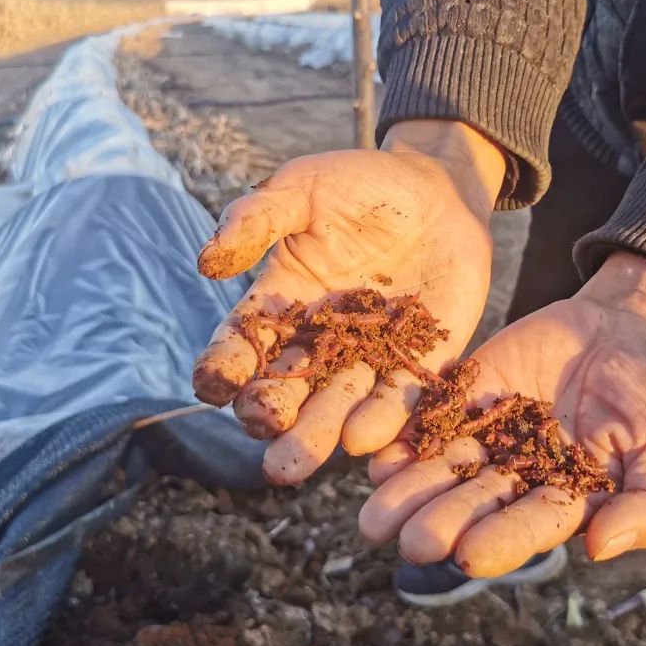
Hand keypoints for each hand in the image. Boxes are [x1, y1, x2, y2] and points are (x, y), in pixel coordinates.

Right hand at [193, 121, 505, 484]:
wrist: (439, 189)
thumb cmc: (359, 185)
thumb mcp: (302, 188)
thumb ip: (256, 218)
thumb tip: (207, 262)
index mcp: (280, 304)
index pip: (242, 344)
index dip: (223, 366)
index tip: (212, 385)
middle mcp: (318, 342)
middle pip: (286, 389)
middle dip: (269, 416)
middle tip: (263, 434)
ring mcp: (370, 356)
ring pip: (337, 406)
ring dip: (316, 434)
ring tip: (297, 460)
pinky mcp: (419, 361)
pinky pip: (398, 397)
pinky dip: (381, 419)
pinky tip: (363, 438)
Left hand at [358, 253, 645, 573]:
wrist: (627, 325)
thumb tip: (600, 549)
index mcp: (565, 500)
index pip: (530, 526)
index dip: (501, 541)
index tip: (469, 557)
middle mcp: (516, 475)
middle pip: (473, 503)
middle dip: (440, 523)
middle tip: (409, 542)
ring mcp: (487, 432)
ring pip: (440, 465)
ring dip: (407, 490)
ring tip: (376, 513)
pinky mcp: (465, 391)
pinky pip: (428, 412)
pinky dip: (401, 430)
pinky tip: (373, 449)